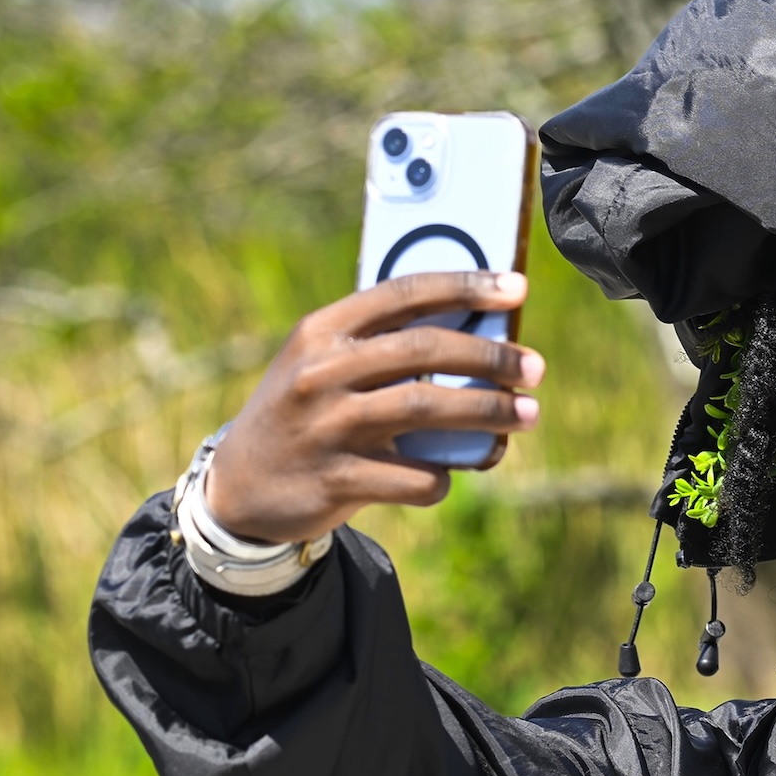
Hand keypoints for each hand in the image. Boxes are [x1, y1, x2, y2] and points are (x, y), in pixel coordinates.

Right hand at [203, 270, 543, 542]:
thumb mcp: (321, 366)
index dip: (466, 285)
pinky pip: (415, 478)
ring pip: (426, 409)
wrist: (239, 490)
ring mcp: (326, 428)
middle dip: (491, 356)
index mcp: (320, 332)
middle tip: (535, 367)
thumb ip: (381, 346)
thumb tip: (480, 332)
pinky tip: (452, 474)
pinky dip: (445, 477)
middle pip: (425, 351)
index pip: (403, 293)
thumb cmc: (306, 414)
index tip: (517, 286)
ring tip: (530, 413)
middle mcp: (320, 374)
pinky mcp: (336, 481)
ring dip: (489, 411)